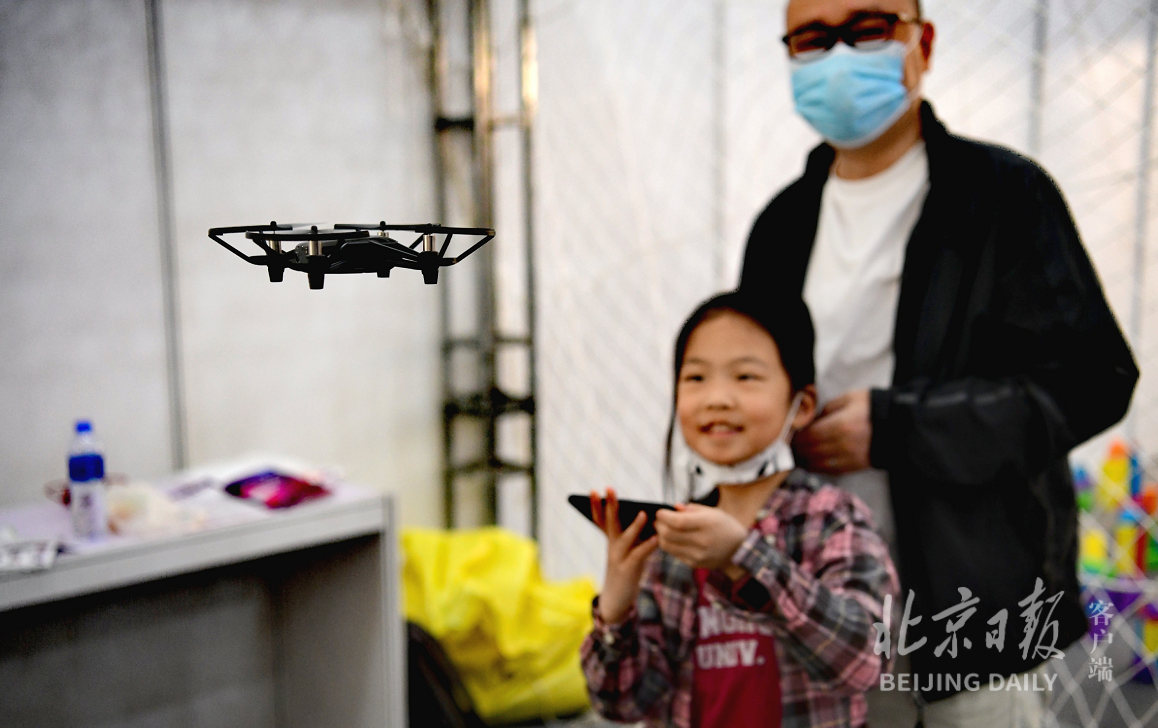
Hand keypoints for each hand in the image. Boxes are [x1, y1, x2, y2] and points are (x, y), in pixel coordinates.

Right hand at [592, 488, 659, 623]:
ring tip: (643, 513)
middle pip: (609, 523)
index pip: (600, 519)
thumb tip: (647, 515)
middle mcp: (612, 546)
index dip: (595, 506)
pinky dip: (648, 545)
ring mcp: (618, 558)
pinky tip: (657, 538)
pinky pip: (639, 555)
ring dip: (635, 525)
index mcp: (611, 540)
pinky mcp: (629, 569)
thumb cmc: (625, 570)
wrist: (616, 599)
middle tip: (609, 489)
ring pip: (625, 538)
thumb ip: (634, 534)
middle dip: (610, 505)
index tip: (593, 491)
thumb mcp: (627, 550)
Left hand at [654, 504, 747, 573]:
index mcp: (707, 524)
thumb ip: (691, 509)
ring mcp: (698, 555)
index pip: (678, 522)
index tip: (659, 512)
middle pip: (669, 534)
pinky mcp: (694, 564)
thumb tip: (674, 508)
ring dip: (661, 536)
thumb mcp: (712, 512)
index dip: (664, 516)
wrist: (739, 550)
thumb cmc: (724, 526)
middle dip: (659, 525)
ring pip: (668, 545)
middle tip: (658, 520)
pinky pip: (674, 554)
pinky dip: (669, 545)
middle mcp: (702, 541)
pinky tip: (671, 539)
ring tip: (662, 529)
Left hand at [794, 389, 871, 473]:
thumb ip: (826, 409)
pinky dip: (816, 467)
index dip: (795, 437)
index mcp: (839, 425)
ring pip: (817, 464)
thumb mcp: (848, 399)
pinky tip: (810, 462)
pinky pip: (829, 470)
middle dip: (796, 449)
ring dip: (803, 460)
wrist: (898, 425)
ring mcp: (848, 458)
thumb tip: (811, 421)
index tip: (788, 434)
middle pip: (809, 451)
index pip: (808, 436)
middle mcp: (841, 445)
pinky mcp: (854, 467)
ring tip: (796, 455)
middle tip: (788, 446)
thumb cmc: (871, 407)